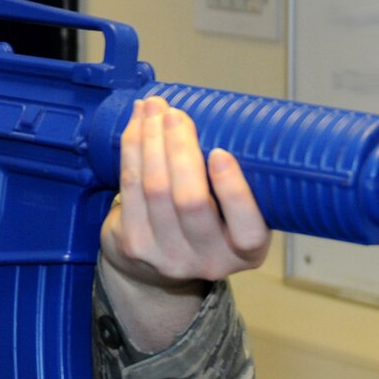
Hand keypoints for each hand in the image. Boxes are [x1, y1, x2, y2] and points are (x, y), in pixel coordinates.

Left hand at [98, 96, 270, 348]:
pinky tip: (136, 125)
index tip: (220, 153)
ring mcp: (167, 256)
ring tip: (153, 109)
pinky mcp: (133, 244)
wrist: (153, 269)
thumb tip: (220, 118)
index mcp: (246, 252)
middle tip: (175, 114)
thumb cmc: (202, 225)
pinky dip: (132, 149)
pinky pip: (130, 186)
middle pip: (191, 201)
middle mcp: (209, 260)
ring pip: (155, 188)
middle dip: (180, 149)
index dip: (233, 192)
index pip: (248, 230)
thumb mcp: (231, 216)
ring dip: (151, 140)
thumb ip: (231, 184)